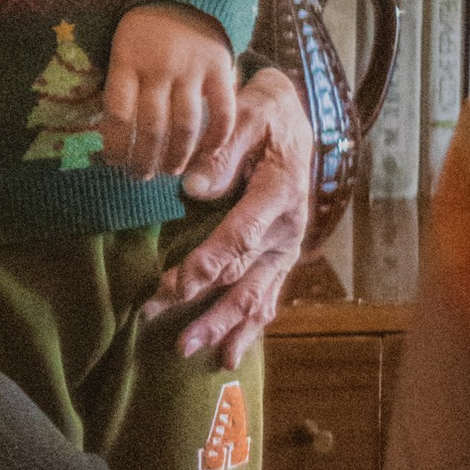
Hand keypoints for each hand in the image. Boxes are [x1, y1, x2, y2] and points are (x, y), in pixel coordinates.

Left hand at [103, 2, 238, 181]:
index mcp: (126, 61)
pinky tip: (209, 152)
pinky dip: (217, 136)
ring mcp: (191, 67)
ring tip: (170, 171)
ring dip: (178, 156)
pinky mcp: (220, 67)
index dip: (116, 146)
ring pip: (185, 125)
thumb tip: (109, 135)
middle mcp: (158, 67)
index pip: (118, 115)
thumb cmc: (145, 30)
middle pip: (151, 127)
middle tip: (141, 177)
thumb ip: (121, 85)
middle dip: (145, 160)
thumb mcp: (121, 49)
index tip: (115, 164)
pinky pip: (222, 109)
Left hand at [141, 65, 312, 367]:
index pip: (240, 237)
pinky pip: (268, 297)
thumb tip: (195, 188)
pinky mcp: (280, 257)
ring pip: (259, 296)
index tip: (175, 286)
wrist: (295, 120)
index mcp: (280, 194)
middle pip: (246, 278)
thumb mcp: (247, 115)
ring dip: (226, 328)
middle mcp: (287, 229)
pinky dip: (249, 328)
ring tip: (194, 353)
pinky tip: (229, 355)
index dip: (207, 265)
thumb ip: (224, 148)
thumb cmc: (264, 115)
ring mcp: (286, 248)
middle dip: (210, 310)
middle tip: (177, 337)